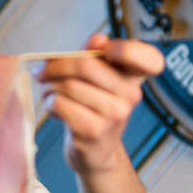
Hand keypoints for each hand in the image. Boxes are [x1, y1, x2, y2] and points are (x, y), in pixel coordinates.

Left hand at [36, 33, 164, 175]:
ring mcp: (114, 115)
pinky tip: (53, 107)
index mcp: (134, 78)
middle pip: (85, 65)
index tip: (101, 49)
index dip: (124, 49)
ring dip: (49, 87)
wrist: (96, 153)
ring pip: (68, 85)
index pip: (149, 58)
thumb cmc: (94, 110)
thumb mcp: (97, 80)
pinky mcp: (93, 131)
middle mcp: (131, 96)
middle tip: (43, 71)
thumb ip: (94, 57)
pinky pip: (60, 104)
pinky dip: (49, 103)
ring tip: (48, 92)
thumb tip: (98, 39)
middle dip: (56, 65)